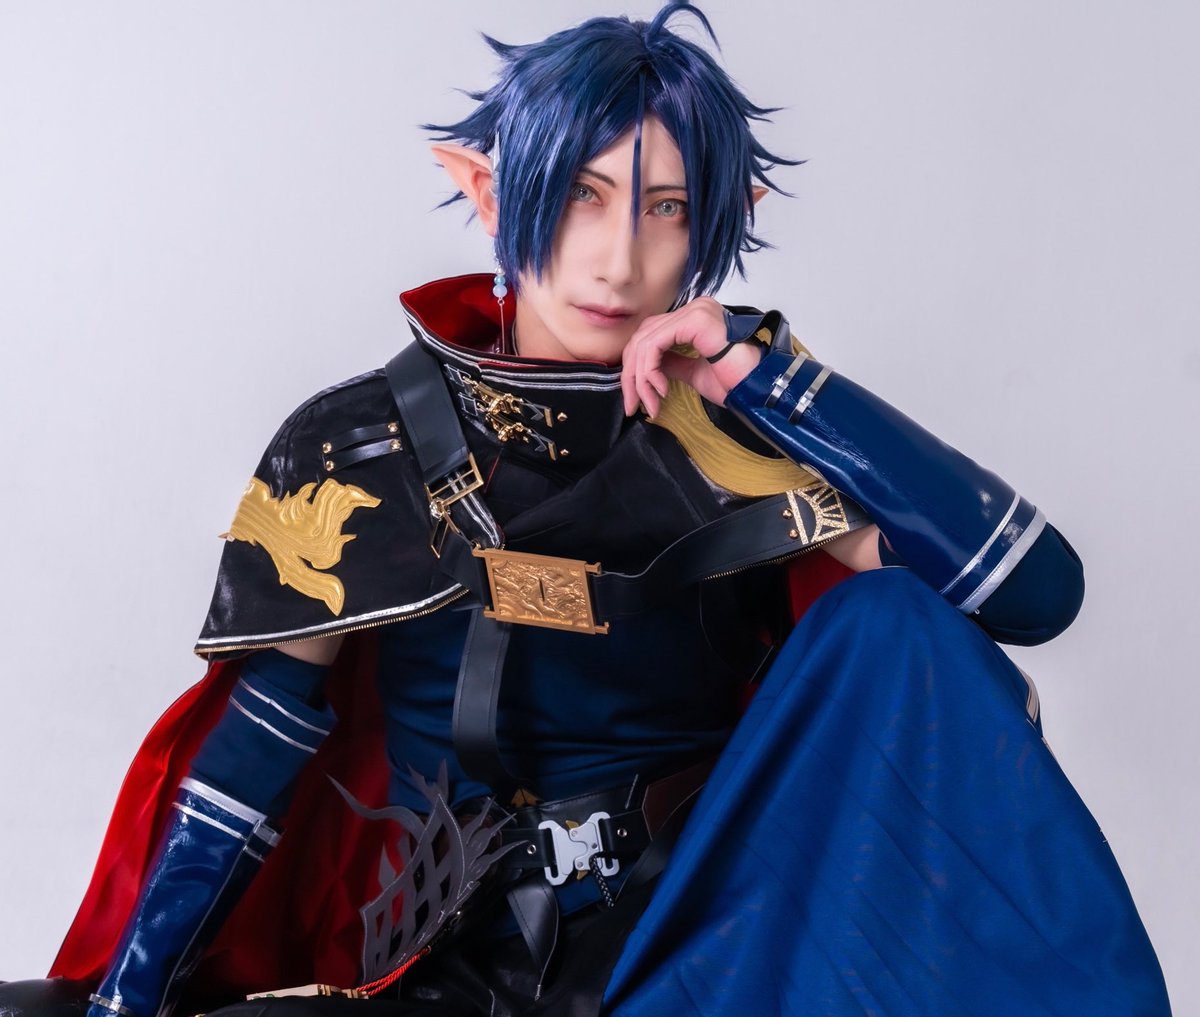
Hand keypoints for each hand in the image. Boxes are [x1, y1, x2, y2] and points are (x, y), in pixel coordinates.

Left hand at [620, 296, 763, 416]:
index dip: (637, 366)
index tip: (636, 398)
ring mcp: (696, 311)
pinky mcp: (695, 321)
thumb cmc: (738, 382)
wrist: (761, 388)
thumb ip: (672, 363)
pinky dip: (650, 370)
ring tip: (651, 404)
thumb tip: (650, 365)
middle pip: (643, 336)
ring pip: (645, 342)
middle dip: (633, 374)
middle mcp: (695, 308)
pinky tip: (661, 390)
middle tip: (633, 405)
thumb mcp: (695, 373)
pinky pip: (654, 344)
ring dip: (640, 378)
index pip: (652, 334)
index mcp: (697, 318)